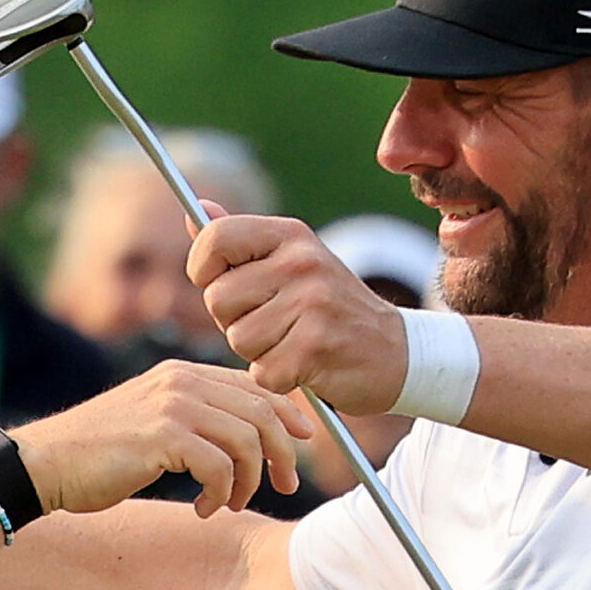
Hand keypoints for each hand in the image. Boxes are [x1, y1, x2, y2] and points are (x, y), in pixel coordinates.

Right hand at [15, 361, 313, 517]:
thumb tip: (249, 439)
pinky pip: (220, 467)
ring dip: (250, 480)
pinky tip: (203, 508)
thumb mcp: (154, 422)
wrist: (45, 464)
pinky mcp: (162, 436)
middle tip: (284, 484)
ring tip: (230, 501)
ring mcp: (172, 405)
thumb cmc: (98, 454)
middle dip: (283, 452)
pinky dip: (221, 494)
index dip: (290, 414)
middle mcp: (181, 381)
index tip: (303, 444)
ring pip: (248, 439)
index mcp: (182, 373)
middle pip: (263, 409)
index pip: (256, 384)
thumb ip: (196, 419)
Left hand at [189, 214, 409, 411]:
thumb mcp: (291, 262)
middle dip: (234, 320)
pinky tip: (304, 365)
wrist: (395, 352)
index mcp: (291, 235)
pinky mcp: (315, 349)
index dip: (202, 268)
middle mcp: (302, 263)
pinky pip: (262, 371)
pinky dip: (277, 377)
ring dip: (257, 352)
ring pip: (237, 339)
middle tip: (272, 321)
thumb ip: (240, 242)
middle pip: (217, 298)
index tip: (219, 283)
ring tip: (291, 341)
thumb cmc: (330, 308)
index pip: (215, 238)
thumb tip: (195, 212)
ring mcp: (311, 304)